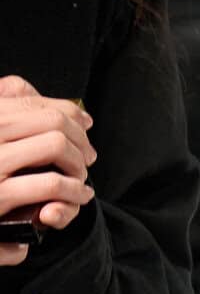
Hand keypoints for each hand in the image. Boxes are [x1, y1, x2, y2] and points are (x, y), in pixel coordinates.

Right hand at [0, 74, 94, 266]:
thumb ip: (19, 111)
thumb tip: (80, 114)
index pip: (30, 97)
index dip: (67, 111)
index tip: (84, 126)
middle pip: (51, 120)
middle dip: (78, 139)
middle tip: (86, 158)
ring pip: (56, 145)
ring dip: (77, 164)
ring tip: (78, 178)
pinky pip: (52, 183)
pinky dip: (74, 190)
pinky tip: (79, 196)